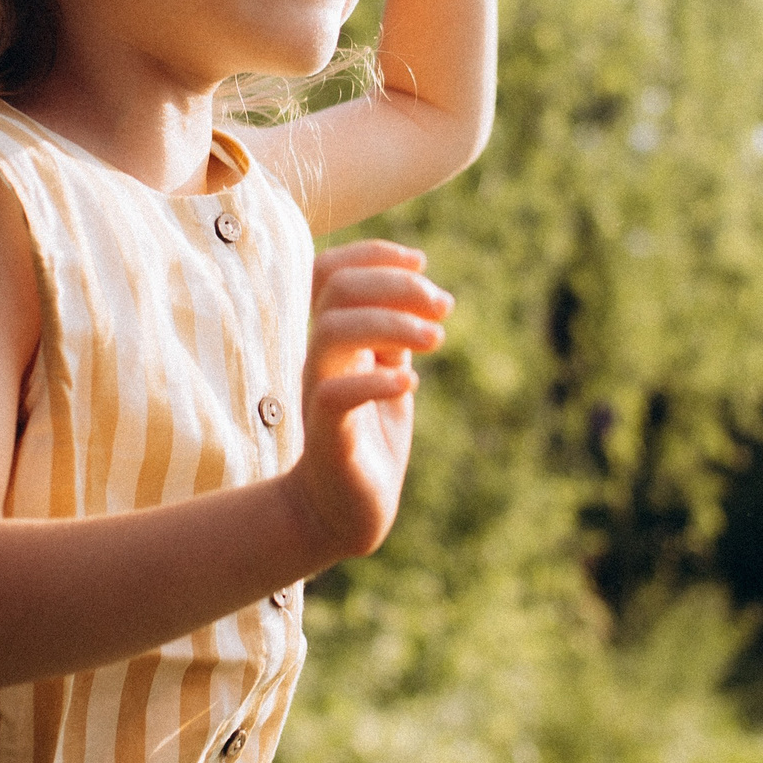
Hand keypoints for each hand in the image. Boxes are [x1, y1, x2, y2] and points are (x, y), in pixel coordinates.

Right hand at [285, 239, 451, 559]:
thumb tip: (422, 290)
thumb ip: (396, 334)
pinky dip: (377, 380)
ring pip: (333, 330)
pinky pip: (336, 393)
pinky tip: (410, 384)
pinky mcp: (327, 434)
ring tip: (436, 340)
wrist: (343, 509)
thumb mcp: (389, 372)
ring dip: (393, 325)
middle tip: (443, 308)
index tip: (423, 263)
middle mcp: (320, 357)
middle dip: (397, 285)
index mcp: (334, 337)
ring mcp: (318, 392)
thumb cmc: (369, 435)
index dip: (374, 253)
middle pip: (338, 288)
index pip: (332, 269)